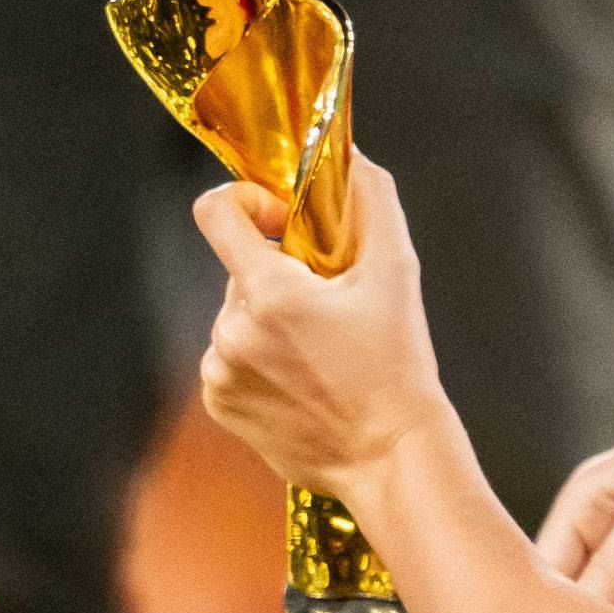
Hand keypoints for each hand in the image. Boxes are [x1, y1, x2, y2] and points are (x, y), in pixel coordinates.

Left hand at [192, 156, 444, 494]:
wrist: (389, 457)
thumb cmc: (397, 366)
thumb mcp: (396, 272)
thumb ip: (370, 199)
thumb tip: (347, 155)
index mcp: (270, 292)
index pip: (216, 212)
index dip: (246, 202)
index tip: (281, 224)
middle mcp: (233, 329)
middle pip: (239, 270)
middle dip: (278, 276)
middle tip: (329, 308)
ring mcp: (220, 370)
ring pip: (235, 315)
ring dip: (269, 321)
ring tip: (320, 354)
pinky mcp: (219, 403)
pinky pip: (228, 357)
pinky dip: (259, 359)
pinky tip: (302, 382)